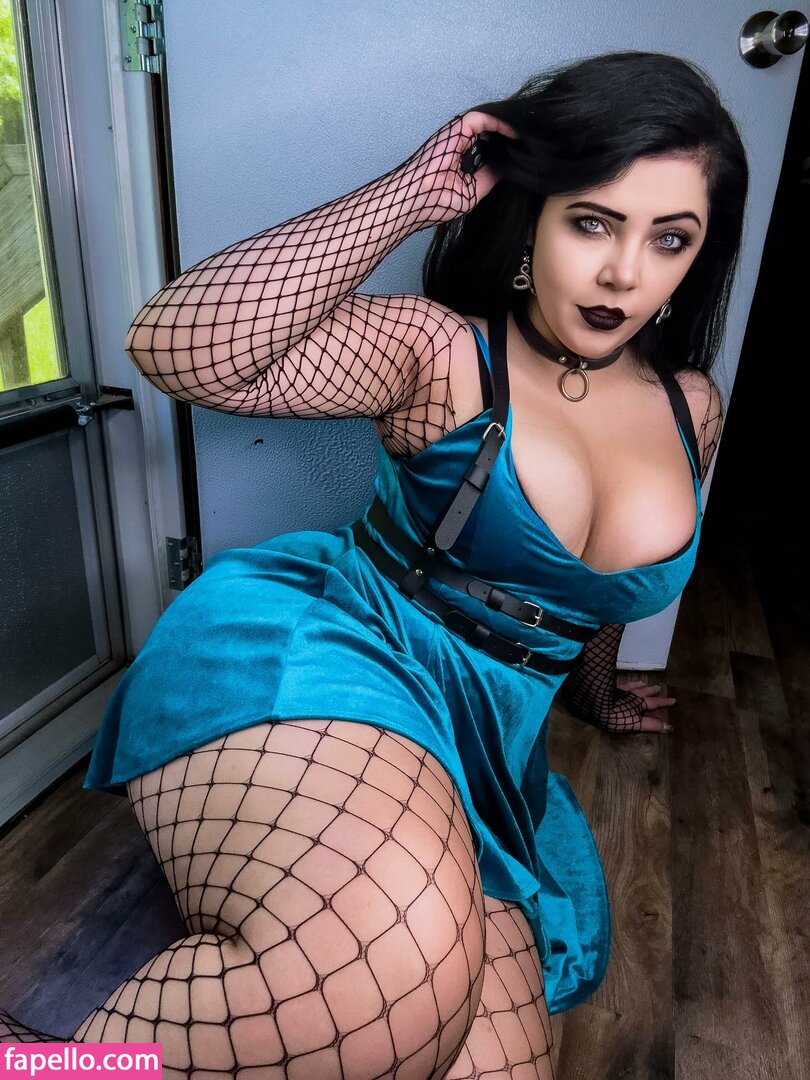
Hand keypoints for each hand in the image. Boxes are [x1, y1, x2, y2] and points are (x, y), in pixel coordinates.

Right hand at [409, 110, 519, 225]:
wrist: (417, 200)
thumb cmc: (436, 202)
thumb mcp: (473, 192)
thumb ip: (489, 177)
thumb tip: (508, 168)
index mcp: (460, 158)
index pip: (487, 147)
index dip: (505, 147)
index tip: (524, 153)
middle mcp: (459, 143)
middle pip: (490, 133)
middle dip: (510, 137)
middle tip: (533, 143)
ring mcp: (457, 134)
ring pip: (488, 122)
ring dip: (508, 128)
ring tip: (529, 136)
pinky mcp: (457, 129)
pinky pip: (484, 118)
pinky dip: (500, 123)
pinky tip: (517, 133)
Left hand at [615, 680, 676, 733]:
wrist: (597, 704)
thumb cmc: (616, 717)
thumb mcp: (636, 724)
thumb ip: (652, 725)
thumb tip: (670, 728)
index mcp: (639, 703)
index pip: (655, 703)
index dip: (664, 703)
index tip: (674, 700)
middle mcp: (632, 695)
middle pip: (645, 692)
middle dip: (653, 691)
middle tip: (659, 688)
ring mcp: (621, 691)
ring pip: (633, 687)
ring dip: (640, 685)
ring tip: (645, 683)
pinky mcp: (610, 689)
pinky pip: (621, 684)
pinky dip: (626, 683)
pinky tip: (625, 683)